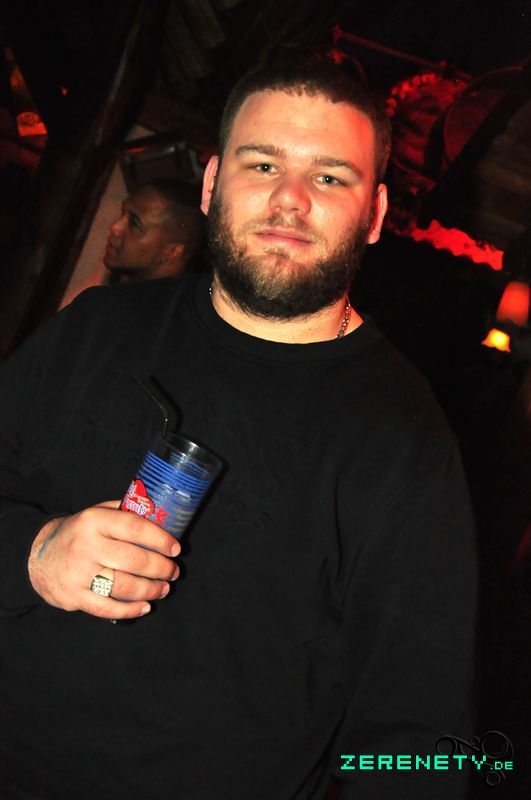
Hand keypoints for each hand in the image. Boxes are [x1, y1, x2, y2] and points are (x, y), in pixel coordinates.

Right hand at [27, 500, 180, 618]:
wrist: (38, 555)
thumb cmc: (78, 534)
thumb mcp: (95, 513)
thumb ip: (123, 512)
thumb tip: (159, 512)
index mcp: (94, 521)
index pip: (134, 527)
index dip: (159, 539)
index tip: (175, 548)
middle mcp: (86, 546)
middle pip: (134, 560)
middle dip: (160, 568)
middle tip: (173, 571)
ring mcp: (79, 573)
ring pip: (124, 586)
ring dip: (150, 590)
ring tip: (163, 588)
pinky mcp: (73, 596)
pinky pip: (106, 608)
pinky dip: (130, 610)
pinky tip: (145, 606)